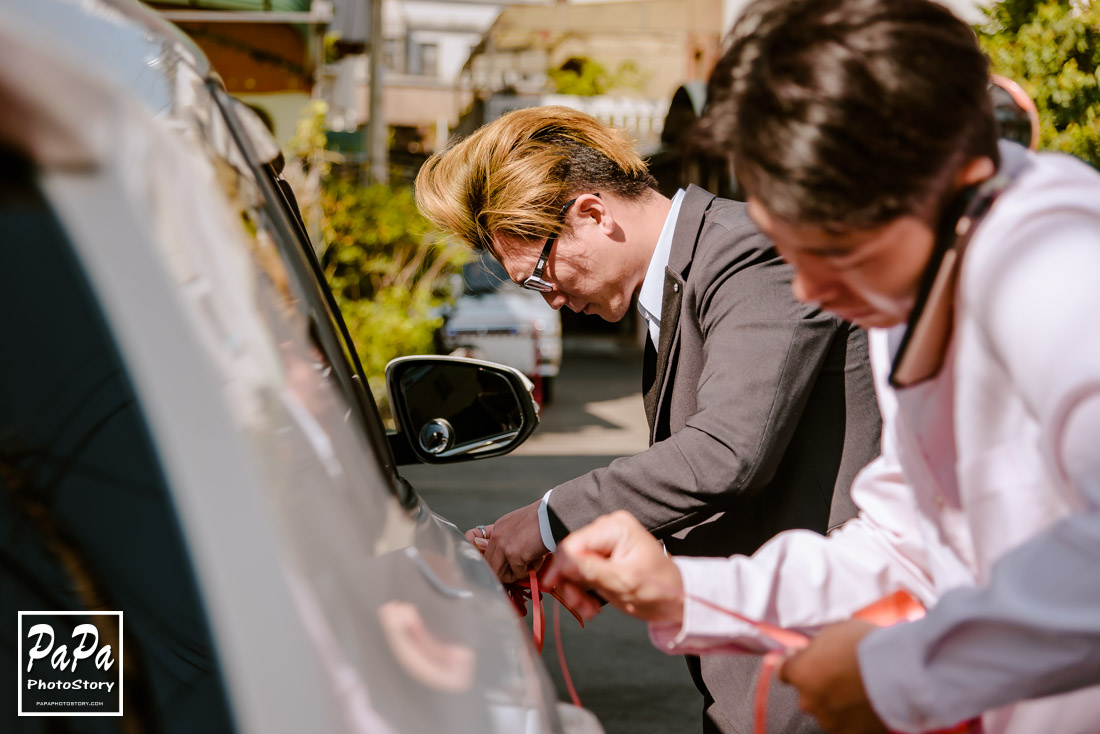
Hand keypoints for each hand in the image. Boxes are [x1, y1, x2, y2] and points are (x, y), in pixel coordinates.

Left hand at [468, 500, 547, 582]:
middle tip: (521, 570)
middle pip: (490, 566)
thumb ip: (512, 540)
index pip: (481, 548)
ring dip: (517, 574)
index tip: (498, 565)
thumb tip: (510, 560)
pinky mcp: (514, 555)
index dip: (488, 559)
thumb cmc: (545, 520)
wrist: (555, 515)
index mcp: (499, 528)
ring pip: (500, 574)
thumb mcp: (521, 527)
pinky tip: (539, 558)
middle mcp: (497, 536)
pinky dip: (531, 570)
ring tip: (531, 563)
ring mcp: (503, 546)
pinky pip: (519, 573)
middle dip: (505, 572)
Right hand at [542, 510, 683, 623]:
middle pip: (571, 554)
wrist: (675, 599)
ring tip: (588, 610)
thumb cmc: (658, 589)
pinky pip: (580, 571)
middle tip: (579, 607)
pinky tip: (591, 605)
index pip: (575, 543)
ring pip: (572, 565)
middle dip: (571, 583)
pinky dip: (582, 590)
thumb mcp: (624, 583)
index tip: (550, 588)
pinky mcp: (602, 555)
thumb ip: (592, 571)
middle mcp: (608, 528)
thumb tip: (563, 562)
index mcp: (615, 527)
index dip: (560, 566)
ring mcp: (604, 541)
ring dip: (576, 590)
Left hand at [778, 619, 886, 733]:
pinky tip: (867, 700)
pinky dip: (855, 715)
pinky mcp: (854, 733)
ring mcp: (831, 721)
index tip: (801, 658)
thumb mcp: (831, 633)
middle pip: (807, 692)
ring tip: (858, 687)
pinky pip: (849, 724)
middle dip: (819, 683)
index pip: (783, 671)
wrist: (899, 671)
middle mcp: (810, 701)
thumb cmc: (866, 647)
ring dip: (837, 701)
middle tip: (841, 671)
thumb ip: (815, 648)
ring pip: (828, 710)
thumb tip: (811, 653)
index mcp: (800, 674)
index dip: (794, 662)